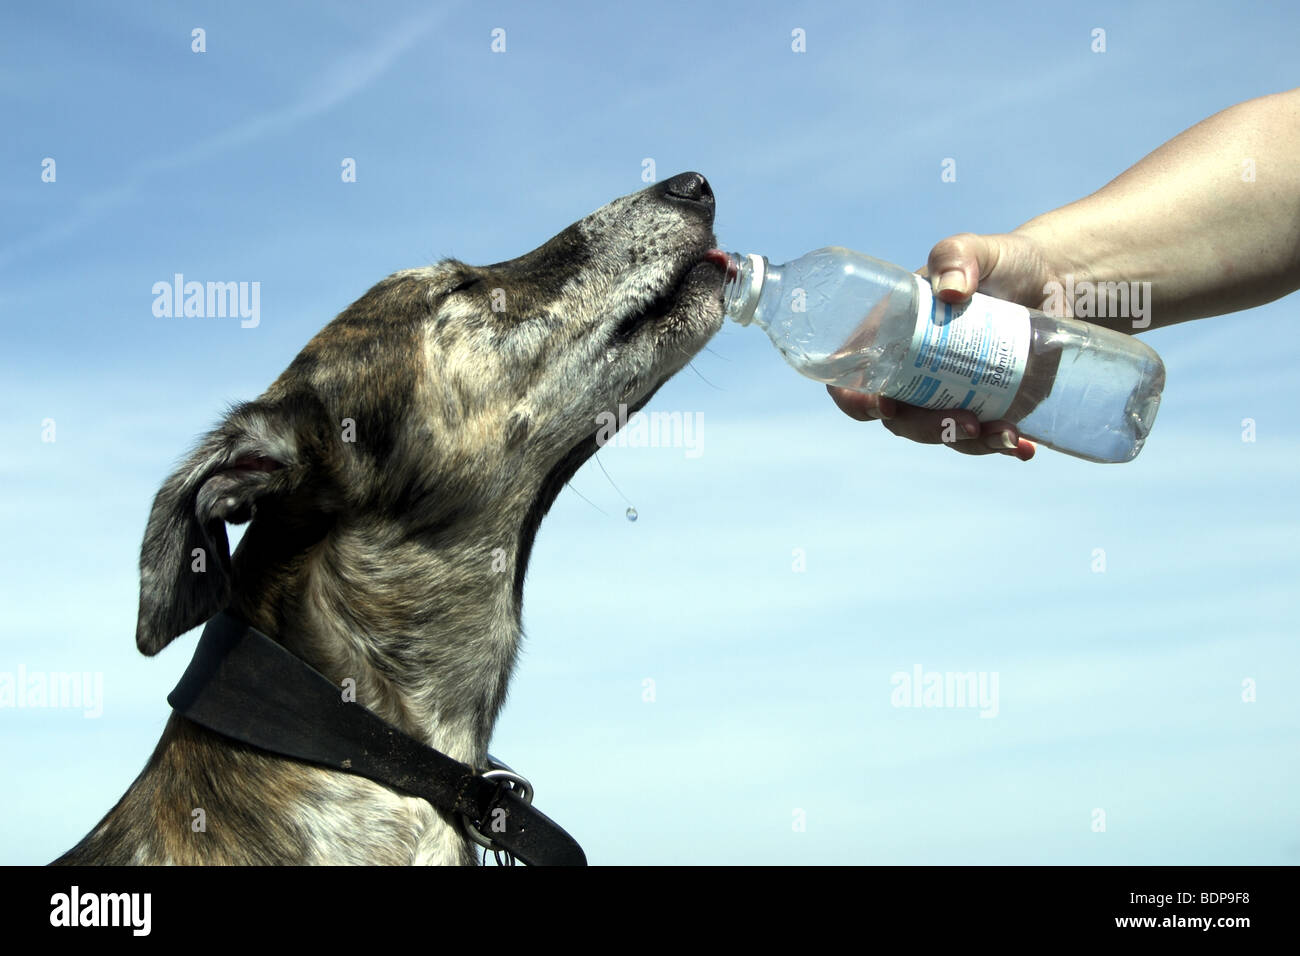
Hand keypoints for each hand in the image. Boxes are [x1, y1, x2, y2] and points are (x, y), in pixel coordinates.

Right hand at [827, 230, 1064, 460]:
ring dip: (969, 442)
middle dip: (928, 429)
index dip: (855, 400)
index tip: (883, 405)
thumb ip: (956, 256)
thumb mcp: (975, 249)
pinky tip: (1024, 446)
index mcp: (892, 336)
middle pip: (900, 417)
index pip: (854, 377)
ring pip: (942, 433)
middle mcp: (913, 371)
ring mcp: (948, 393)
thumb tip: (951, 291)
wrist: (1051, 281)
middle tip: (965, 422)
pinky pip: (983, 436)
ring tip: (1006, 433)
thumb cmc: (1000, 262)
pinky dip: (1002, 445)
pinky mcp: (984, 406)